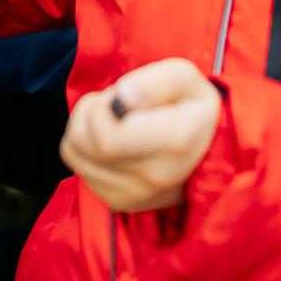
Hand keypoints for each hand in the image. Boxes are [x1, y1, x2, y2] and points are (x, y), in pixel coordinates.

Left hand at [61, 58, 222, 213]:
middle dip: (93, 108)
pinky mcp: (116, 200)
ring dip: (85, 123)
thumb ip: (158, 81)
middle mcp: (154, 179)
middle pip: (86, 141)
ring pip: (74, 149)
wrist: (205, 153)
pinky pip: (76, 163)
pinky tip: (110, 137)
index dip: (106, 104)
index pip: (108, 138)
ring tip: (115, 118)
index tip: (125, 94)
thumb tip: (124, 96)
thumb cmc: (191, 107)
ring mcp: (133, 196)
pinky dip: (84, 143)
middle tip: (118, 102)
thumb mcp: (187, 79)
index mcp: (176, 144)